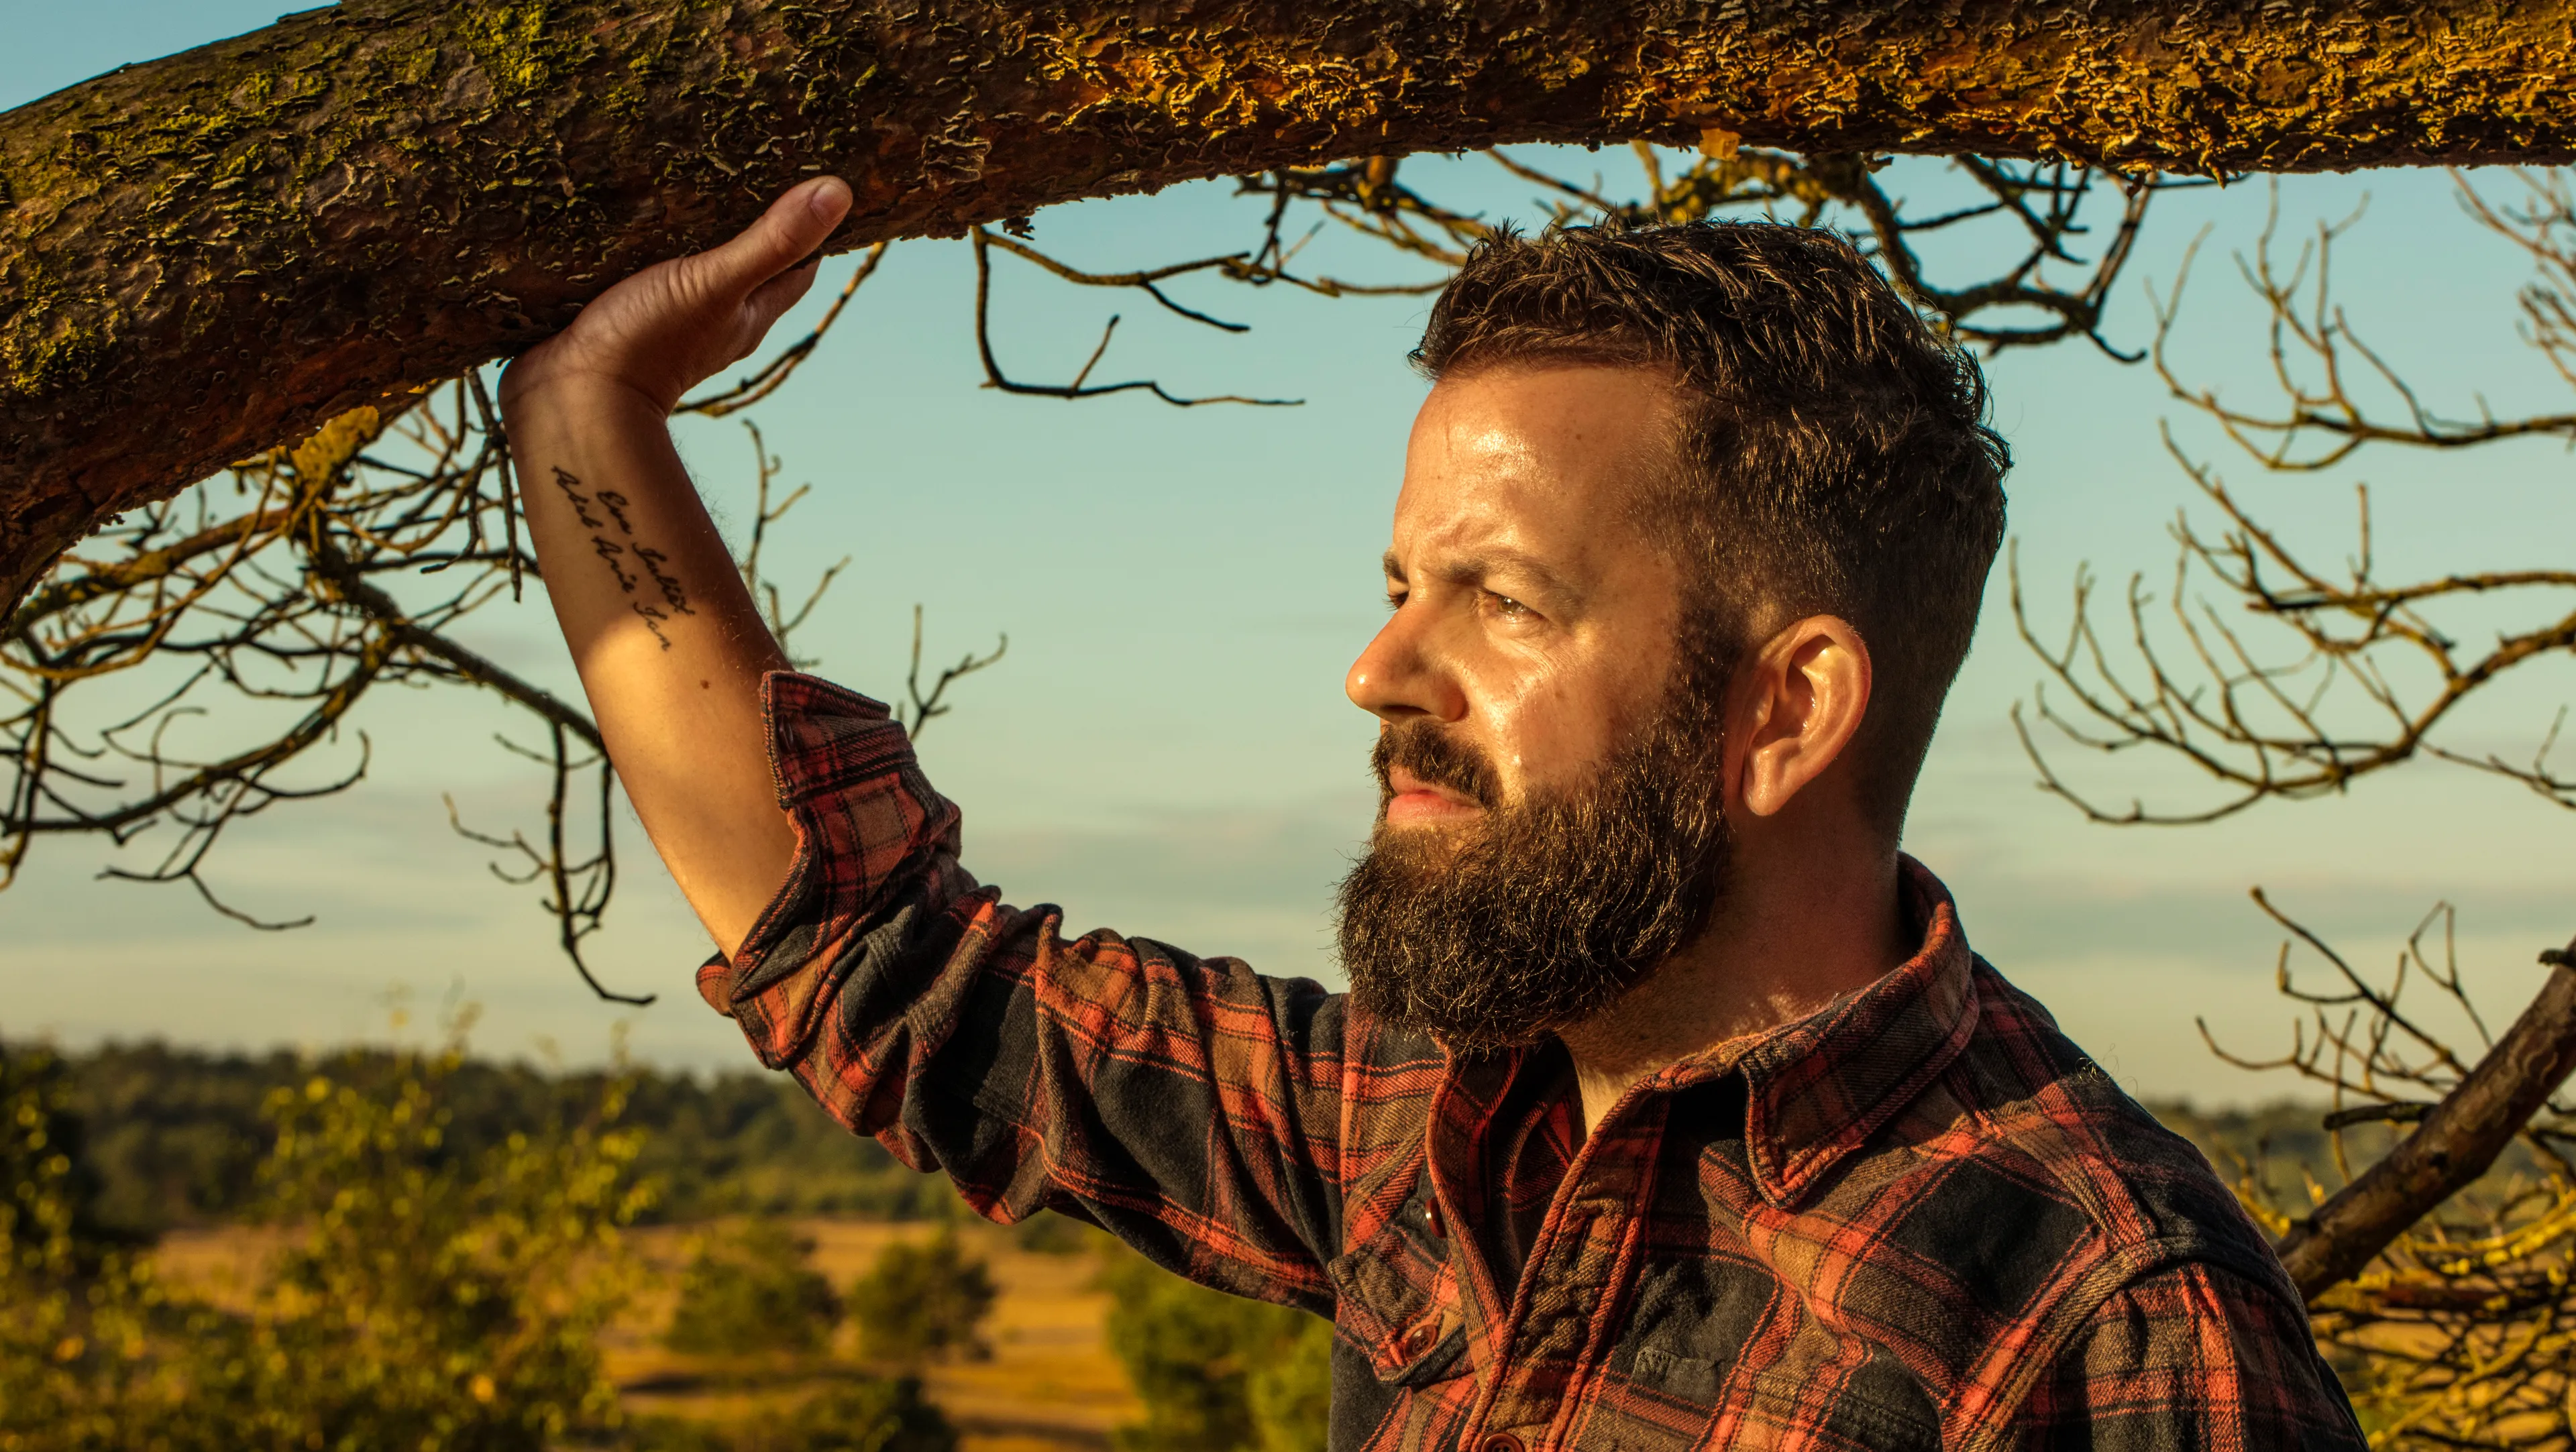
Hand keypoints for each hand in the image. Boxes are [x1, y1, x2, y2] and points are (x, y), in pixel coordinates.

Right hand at [505, 176, 854, 413]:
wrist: (569, 399)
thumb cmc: (648, 343)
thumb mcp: (715, 282)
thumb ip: (771, 242)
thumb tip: (837, 193)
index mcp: (749, 314)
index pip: (798, 265)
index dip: (812, 226)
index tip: (816, 178)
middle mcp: (716, 318)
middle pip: (750, 262)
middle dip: (751, 218)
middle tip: (749, 161)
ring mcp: (670, 318)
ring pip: (694, 264)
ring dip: (693, 229)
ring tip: (689, 171)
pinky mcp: (623, 313)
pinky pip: (644, 270)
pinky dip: (645, 241)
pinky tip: (631, 212)